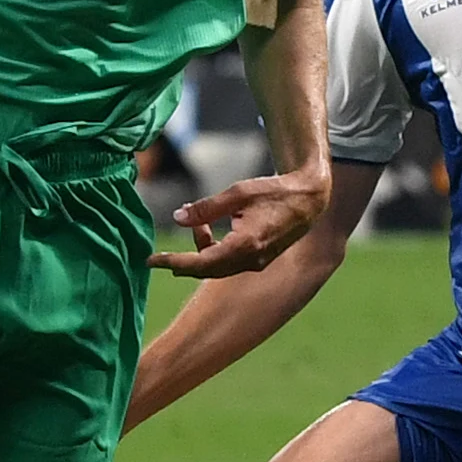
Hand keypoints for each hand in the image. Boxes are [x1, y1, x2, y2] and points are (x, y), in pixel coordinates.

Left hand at [152, 167, 325, 278]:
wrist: (309, 200)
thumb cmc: (275, 191)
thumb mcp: (238, 193)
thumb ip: (206, 208)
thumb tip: (178, 217)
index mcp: (245, 244)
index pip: (200, 262)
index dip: (173, 261)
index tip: (151, 260)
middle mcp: (251, 259)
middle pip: (206, 270)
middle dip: (180, 262)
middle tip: (156, 258)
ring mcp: (256, 262)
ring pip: (217, 267)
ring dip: (199, 250)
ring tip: (194, 223)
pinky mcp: (259, 259)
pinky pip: (228, 262)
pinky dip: (213, 249)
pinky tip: (207, 228)